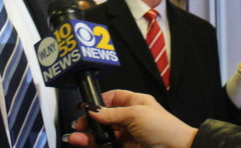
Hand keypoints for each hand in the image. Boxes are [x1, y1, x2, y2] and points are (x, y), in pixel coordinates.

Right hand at [65, 90, 197, 147]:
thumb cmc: (164, 128)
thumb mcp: (136, 114)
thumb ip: (112, 114)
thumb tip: (94, 111)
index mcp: (136, 103)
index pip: (113, 98)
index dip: (99, 101)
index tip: (87, 107)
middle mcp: (130, 118)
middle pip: (105, 117)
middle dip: (90, 121)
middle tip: (78, 125)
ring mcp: (128, 135)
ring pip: (104, 133)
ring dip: (89, 135)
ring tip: (76, 137)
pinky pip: (107, 145)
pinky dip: (95, 145)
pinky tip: (85, 143)